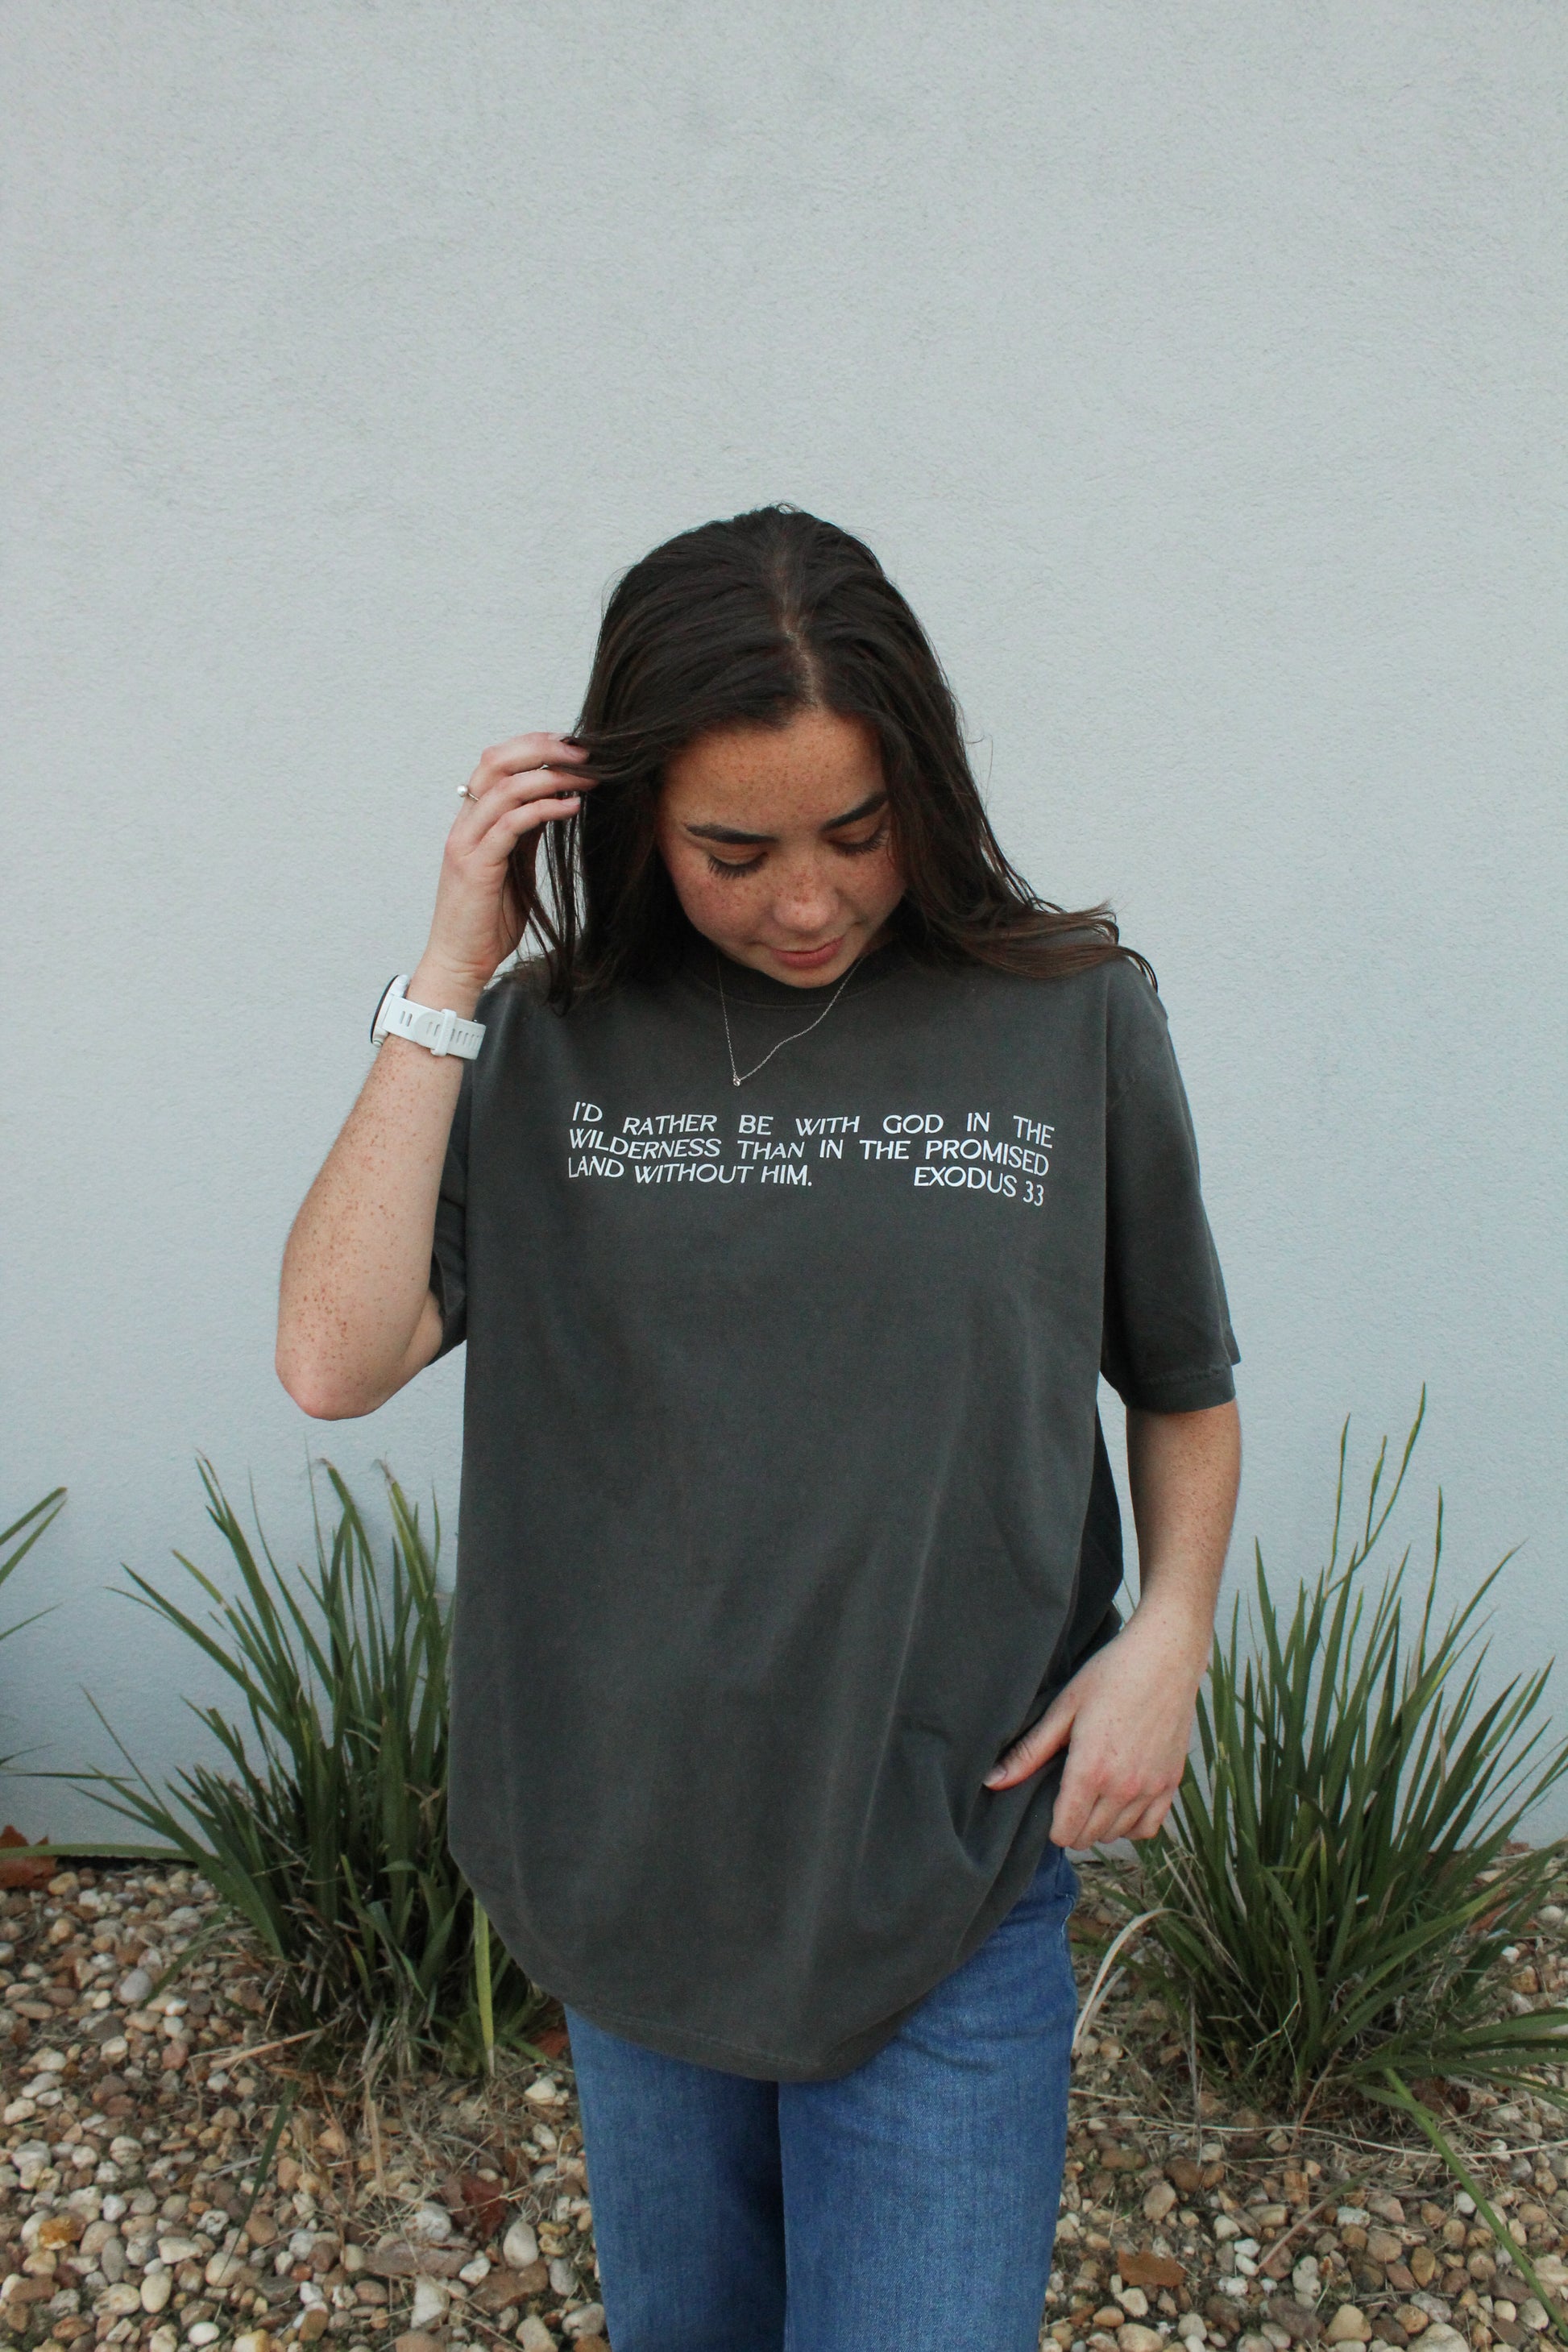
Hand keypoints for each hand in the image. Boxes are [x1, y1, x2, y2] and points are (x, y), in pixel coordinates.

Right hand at [414, 733, 593, 1008]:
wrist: (460, 961)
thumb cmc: (487, 921)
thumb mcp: (513, 867)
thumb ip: (524, 835)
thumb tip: (552, 802)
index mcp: (471, 821)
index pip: (495, 763)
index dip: (532, 746)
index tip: (570, 747)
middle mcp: (465, 825)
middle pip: (495, 762)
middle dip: (542, 748)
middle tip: (583, 752)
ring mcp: (467, 843)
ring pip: (505, 788)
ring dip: (551, 776)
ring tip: (587, 777)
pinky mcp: (477, 866)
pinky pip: (511, 824)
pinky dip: (545, 809)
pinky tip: (572, 807)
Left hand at [983, 1603, 1208, 1846]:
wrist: (1165, 1657)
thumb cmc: (1110, 1675)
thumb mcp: (1064, 1708)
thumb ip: (1030, 1751)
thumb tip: (992, 1781)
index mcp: (1090, 1770)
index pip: (1064, 1832)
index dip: (1050, 1826)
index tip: (1048, 1807)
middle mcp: (1122, 1787)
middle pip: (1088, 1836)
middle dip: (1072, 1825)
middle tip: (1067, 1798)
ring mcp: (1151, 1788)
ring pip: (1117, 1834)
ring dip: (1100, 1824)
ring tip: (1091, 1796)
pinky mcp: (1172, 1783)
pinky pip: (1149, 1828)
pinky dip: (1132, 1824)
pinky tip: (1120, 1802)